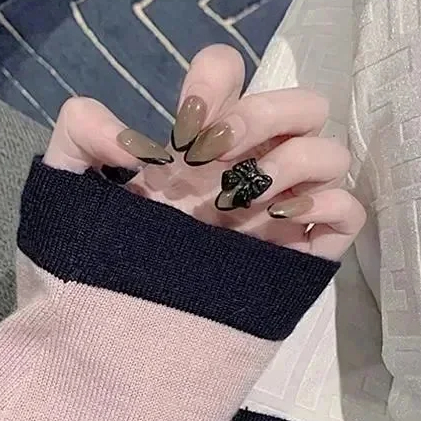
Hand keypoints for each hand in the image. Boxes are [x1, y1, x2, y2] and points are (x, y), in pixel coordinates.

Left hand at [43, 45, 364, 260]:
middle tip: (216, 157)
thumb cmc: (103, 266)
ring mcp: (286, 207)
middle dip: (266, 115)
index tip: (186, 125)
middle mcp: (254, 164)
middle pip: (304, 103)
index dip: (217, 81)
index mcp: (206, 142)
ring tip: (243, 201)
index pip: (232, 75)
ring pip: (332, 152)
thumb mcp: (72, 199)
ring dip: (291, 164)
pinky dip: (325, 206)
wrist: (123, 345)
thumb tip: (104, 119)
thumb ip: (76, 143)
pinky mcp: (309, 251)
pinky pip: (348, 210)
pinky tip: (276, 225)